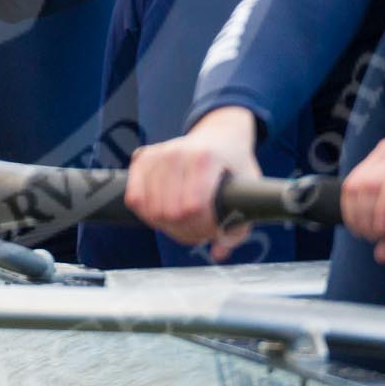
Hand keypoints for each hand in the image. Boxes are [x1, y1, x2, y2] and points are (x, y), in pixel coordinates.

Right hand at [124, 107, 263, 260]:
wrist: (218, 134)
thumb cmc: (233, 165)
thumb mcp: (249, 190)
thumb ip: (239, 226)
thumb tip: (218, 252)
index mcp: (205, 158)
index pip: (193, 208)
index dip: (204, 229)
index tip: (214, 231)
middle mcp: (177, 153)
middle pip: (171, 214)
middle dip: (188, 231)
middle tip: (201, 230)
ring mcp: (157, 154)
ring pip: (151, 210)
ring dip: (169, 226)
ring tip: (186, 223)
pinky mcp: (142, 159)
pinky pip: (135, 199)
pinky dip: (149, 214)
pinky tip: (166, 213)